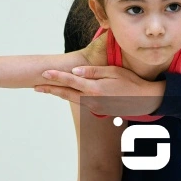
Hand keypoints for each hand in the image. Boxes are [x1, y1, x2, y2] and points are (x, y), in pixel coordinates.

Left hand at [34, 65, 164, 115]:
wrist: (144, 100)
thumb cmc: (130, 82)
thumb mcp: (113, 72)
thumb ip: (93, 71)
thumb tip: (75, 70)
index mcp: (95, 89)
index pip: (71, 81)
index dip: (56, 77)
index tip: (44, 74)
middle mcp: (92, 100)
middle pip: (66, 93)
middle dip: (51, 89)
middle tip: (36, 87)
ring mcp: (95, 106)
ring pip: (72, 98)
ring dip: (59, 93)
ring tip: (46, 89)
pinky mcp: (98, 109)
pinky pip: (81, 101)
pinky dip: (71, 96)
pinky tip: (65, 93)